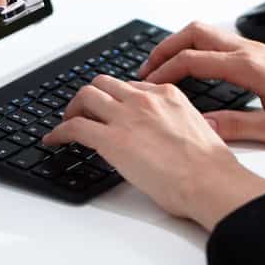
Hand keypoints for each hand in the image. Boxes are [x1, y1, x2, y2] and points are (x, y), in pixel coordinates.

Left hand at [44, 75, 264, 230]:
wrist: (210, 181)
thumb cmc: (210, 167)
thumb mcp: (197, 129)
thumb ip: (175, 124)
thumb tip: (165, 137)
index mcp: (168, 94)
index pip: (132, 86)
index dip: (117, 97)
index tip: (111, 108)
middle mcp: (144, 99)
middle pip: (105, 83)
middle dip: (91, 96)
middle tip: (84, 110)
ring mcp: (126, 116)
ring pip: (87, 96)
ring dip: (73, 108)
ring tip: (67, 121)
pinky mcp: (111, 139)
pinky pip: (75, 127)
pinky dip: (60, 131)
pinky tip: (54, 139)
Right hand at [138, 22, 264, 144]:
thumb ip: (238, 127)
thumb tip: (202, 127)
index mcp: (248, 66)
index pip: (193, 60)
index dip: (165, 70)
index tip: (147, 83)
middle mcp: (248, 50)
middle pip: (194, 32)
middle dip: (164, 47)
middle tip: (146, 68)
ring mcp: (254, 48)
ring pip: (205, 32)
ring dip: (180, 44)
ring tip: (163, 66)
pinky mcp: (260, 52)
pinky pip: (218, 41)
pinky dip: (197, 48)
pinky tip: (194, 67)